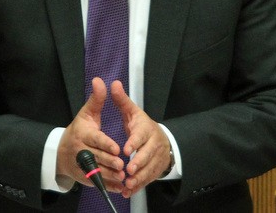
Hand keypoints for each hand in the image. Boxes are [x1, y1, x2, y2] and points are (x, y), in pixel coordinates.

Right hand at [57, 77, 125, 190]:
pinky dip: (108, 186)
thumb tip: (99, 80)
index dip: (106, 144)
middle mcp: (80, 150)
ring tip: (123, 177)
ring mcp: (82, 166)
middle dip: (110, 162)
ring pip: (97, 172)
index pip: (95, 139)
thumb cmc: (79, 129)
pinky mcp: (84, 178)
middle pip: (97, 157)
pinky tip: (119, 187)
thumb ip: (96, 99)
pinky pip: (97, 183)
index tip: (117, 148)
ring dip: (110, 176)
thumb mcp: (86, 113)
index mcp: (82, 134)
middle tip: (123, 165)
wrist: (62, 152)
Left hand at [111, 80, 172, 197]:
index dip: (134, 143)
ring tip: (127, 184)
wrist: (162, 139)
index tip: (126, 149)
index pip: (140, 136)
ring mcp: (156, 158)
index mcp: (146, 129)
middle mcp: (153, 144)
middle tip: (128, 170)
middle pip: (147, 155)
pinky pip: (148, 179)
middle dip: (138, 163)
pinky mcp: (155, 170)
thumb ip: (122, 100)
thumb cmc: (142, 126)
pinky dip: (139, 186)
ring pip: (148, 169)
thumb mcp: (133, 112)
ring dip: (138, 178)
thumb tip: (113, 83)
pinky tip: (128, 191)